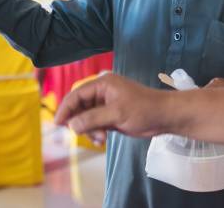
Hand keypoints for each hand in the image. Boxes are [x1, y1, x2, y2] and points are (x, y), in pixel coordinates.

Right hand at [54, 73, 170, 142]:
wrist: (166, 117)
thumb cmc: (143, 110)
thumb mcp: (116, 114)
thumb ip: (92, 119)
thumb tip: (71, 125)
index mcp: (102, 84)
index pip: (76, 94)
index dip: (65, 108)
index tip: (57, 123)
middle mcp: (102, 92)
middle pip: (80, 106)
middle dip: (79, 122)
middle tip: (80, 135)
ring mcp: (107, 104)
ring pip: (87, 117)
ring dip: (89, 129)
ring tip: (99, 138)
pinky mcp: (112, 115)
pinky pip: (96, 123)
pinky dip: (96, 131)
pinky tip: (101, 139)